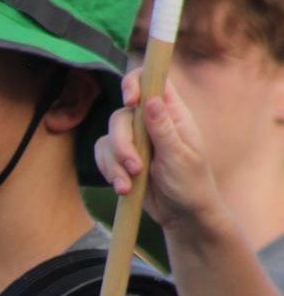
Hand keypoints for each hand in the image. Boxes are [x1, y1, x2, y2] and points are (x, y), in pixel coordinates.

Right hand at [93, 70, 221, 233]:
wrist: (182, 215)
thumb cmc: (190, 183)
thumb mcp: (180, 156)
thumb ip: (164, 129)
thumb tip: (151, 100)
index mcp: (172, 114)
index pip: (151, 80)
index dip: (136, 83)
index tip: (130, 101)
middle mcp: (151, 122)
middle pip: (122, 115)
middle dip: (122, 142)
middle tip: (135, 167)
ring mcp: (135, 140)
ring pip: (109, 137)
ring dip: (115, 163)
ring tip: (129, 184)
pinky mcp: (122, 158)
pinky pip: (104, 155)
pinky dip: (109, 171)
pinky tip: (123, 188)